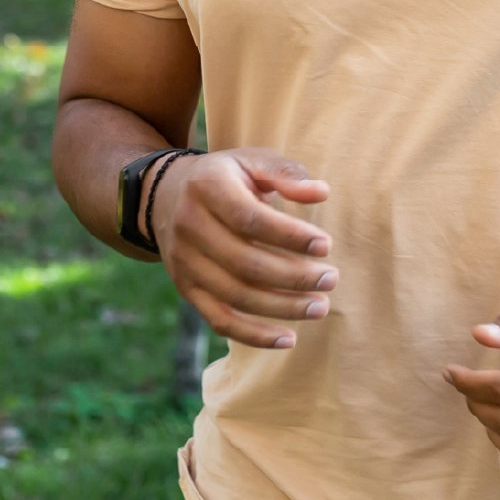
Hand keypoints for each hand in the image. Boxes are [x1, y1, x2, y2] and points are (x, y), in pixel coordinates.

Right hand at [149, 148, 335, 349]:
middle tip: (331, 279)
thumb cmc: (227, 178)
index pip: (250, 219)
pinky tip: (288, 338)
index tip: (325, 246)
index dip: (289, 236)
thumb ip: (286, 174)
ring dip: (282, 307)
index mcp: (208, 187)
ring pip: (235, 295)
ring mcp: (184, 261)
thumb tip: (321, 193)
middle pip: (245, 262)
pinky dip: (254, 335)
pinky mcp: (186, 288)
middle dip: (294, 276)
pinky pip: (219, 320)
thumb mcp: (251, 162)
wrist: (168, 195)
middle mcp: (190, 225)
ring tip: (320, 306)